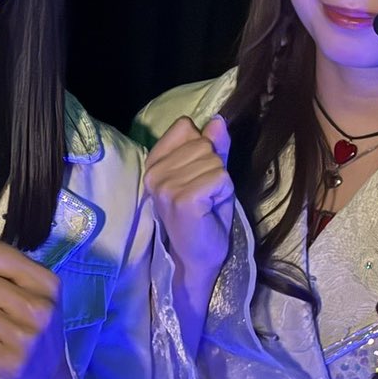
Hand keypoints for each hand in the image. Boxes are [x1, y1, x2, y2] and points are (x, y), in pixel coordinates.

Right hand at [142, 115, 233, 313]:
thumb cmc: (203, 217)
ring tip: (206, 204)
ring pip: (214, 161)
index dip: (202, 148)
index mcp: (153, 162)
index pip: (185, 127)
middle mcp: (154, 172)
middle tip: (204, 195)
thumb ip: (214, 148)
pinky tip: (209, 209)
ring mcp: (166, 186)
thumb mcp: (209, 174)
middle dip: (214, 168)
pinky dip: (224, 193)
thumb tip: (218, 120)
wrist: (197, 257)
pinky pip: (220, 177)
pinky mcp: (183, 199)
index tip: (195, 176)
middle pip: (203, 144)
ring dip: (220, 183)